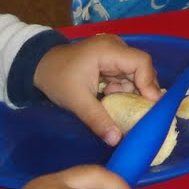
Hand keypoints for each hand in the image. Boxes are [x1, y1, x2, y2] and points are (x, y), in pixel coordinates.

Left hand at [34, 34, 161, 145]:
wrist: (39, 66)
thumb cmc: (56, 79)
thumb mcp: (76, 101)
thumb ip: (98, 119)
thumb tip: (117, 140)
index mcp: (108, 50)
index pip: (141, 62)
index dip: (149, 83)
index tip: (149, 106)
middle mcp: (115, 47)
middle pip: (141, 68)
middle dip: (142, 90)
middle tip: (140, 112)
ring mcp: (114, 52)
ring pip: (135, 73)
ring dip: (131, 91)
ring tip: (122, 107)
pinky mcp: (111, 60)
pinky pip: (126, 75)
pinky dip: (123, 89)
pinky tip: (111, 98)